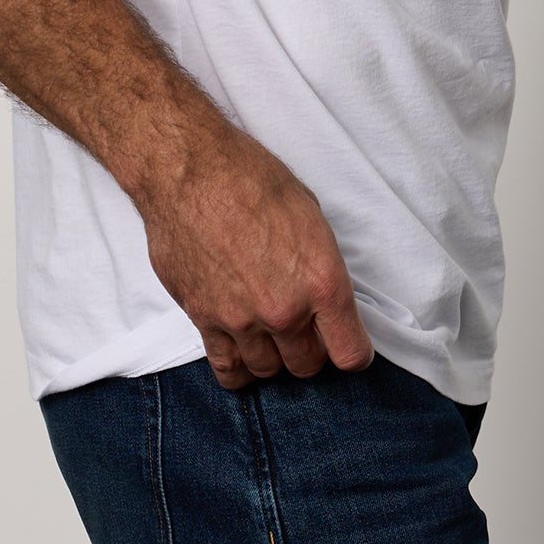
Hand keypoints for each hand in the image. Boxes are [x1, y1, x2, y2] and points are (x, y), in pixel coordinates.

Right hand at [140, 123, 374, 389]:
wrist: (189, 172)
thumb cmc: (251, 177)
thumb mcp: (309, 213)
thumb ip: (318, 264)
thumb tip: (319, 293)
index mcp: (321, 280)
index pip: (350, 352)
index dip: (354, 354)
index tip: (349, 347)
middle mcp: (285, 310)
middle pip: (308, 365)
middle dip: (311, 351)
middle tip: (305, 330)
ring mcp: (242, 321)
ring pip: (268, 371)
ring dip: (274, 357)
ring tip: (271, 333)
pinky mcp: (204, 321)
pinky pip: (228, 369)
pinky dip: (239, 368)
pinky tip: (242, 351)